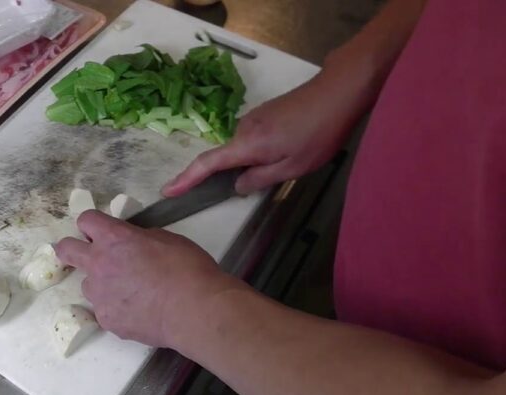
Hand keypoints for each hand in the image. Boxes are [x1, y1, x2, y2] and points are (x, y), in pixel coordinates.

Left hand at [54, 210, 236, 346]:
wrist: (195, 311)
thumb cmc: (188, 270)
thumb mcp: (166, 239)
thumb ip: (139, 238)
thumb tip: (132, 243)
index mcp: (115, 238)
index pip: (86, 220)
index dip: (92, 224)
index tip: (99, 230)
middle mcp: (99, 264)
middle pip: (66, 250)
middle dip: (70, 249)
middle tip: (86, 254)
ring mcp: (100, 295)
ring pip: (89, 285)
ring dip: (103, 284)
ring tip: (131, 292)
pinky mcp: (107, 320)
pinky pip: (105, 309)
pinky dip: (117, 308)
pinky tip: (139, 311)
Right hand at [163, 73, 354, 195]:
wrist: (337, 93)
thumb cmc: (318, 133)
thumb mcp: (292, 167)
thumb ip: (260, 179)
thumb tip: (237, 185)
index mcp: (247, 145)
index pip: (207, 163)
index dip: (186, 179)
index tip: (168, 191)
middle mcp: (243, 129)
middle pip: (226, 157)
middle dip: (237, 174)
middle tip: (265, 182)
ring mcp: (252, 119)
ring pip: (242, 149)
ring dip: (255, 161)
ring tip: (290, 161)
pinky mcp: (263, 114)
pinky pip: (252, 139)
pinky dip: (260, 150)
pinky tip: (288, 150)